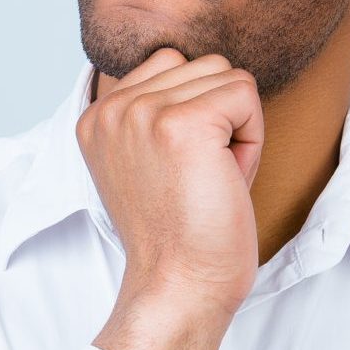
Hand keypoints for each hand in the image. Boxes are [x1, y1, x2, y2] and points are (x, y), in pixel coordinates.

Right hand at [77, 47, 264, 312]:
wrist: (180, 285)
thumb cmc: (180, 233)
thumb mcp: (150, 160)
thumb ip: (159, 110)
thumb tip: (204, 65)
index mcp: (97, 116)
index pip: (169, 63)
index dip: (196, 112)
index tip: (181, 170)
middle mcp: (112, 109)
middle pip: (201, 65)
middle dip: (220, 118)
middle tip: (201, 178)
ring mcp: (142, 113)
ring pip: (226, 75)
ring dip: (236, 126)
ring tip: (212, 177)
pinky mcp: (181, 123)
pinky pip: (246, 93)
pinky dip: (252, 138)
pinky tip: (226, 179)